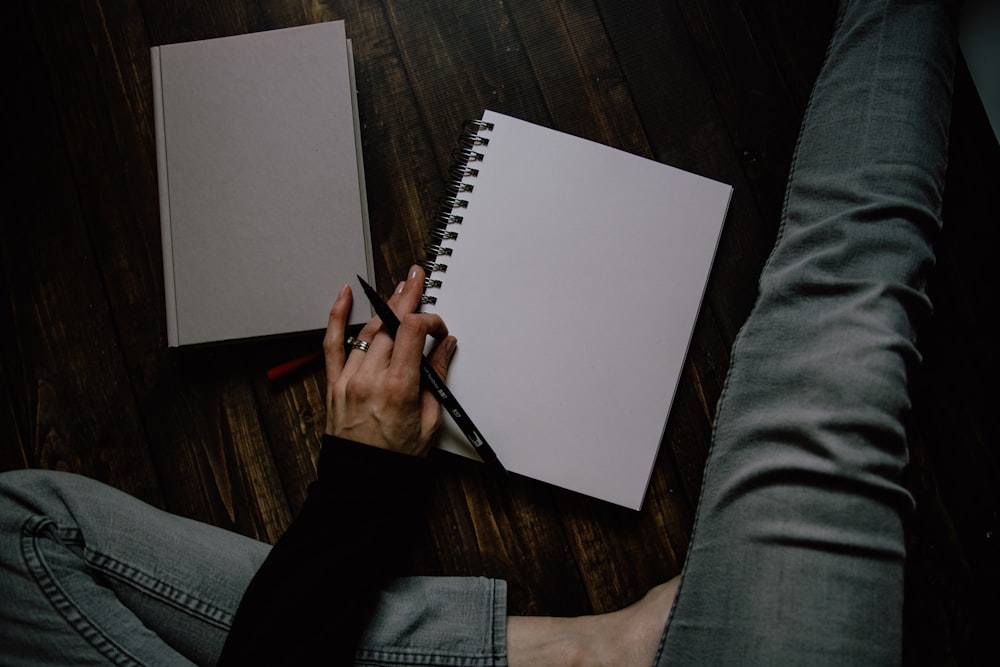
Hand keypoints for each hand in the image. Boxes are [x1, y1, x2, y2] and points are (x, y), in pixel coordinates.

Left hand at [323, 265, 455, 455]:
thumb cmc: (397, 457)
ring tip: (398, 289)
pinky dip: (338, 317)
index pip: (413, 332)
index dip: (429, 321)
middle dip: (407, 300)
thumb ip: (436, 377)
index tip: (438, 329)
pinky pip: (332, 343)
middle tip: (417, 279)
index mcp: (399, 388)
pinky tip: (344, 296)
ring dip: (385, 307)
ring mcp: (349, 379)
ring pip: (368, 331)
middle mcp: (371, 378)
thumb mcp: (430, 420)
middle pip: (390, 324)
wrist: (364, 479)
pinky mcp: (334, 383)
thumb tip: (445, 347)